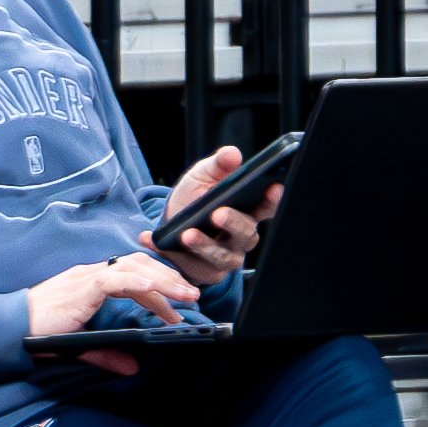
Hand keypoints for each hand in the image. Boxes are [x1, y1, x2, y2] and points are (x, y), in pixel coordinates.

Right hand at [26, 252, 197, 376]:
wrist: (10, 328)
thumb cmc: (39, 333)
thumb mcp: (82, 346)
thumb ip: (107, 354)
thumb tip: (133, 367)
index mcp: (92, 282)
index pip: (133, 272)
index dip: (160, 282)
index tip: (179, 301)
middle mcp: (91, 274)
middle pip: (139, 263)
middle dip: (169, 277)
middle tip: (192, 296)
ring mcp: (87, 278)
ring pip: (133, 268)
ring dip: (163, 281)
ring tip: (185, 296)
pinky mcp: (82, 288)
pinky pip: (116, 280)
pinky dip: (139, 284)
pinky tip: (156, 292)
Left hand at [149, 146, 281, 287]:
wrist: (170, 223)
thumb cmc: (194, 197)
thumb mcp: (203, 175)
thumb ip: (218, 165)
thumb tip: (232, 153)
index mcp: (248, 210)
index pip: (267, 206)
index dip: (272, 199)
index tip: (272, 187)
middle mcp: (242, 236)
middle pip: (246, 233)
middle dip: (232, 223)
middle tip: (217, 213)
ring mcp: (227, 257)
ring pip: (222, 256)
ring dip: (203, 245)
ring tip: (186, 234)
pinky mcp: (207, 272)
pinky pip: (193, 267)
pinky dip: (174, 254)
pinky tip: (154, 240)